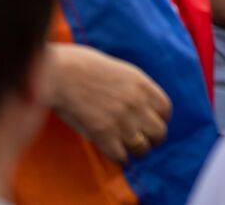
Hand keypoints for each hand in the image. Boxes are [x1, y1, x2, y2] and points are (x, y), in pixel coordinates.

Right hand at [48, 44, 170, 163]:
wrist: (59, 73)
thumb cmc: (83, 67)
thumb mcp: (120, 70)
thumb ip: (135, 89)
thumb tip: (142, 105)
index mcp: (143, 85)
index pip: (166, 111)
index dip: (158, 119)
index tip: (148, 122)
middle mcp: (138, 104)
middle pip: (159, 133)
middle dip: (150, 139)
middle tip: (138, 139)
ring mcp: (122, 121)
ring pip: (143, 149)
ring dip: (134, 151)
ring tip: (125, 147)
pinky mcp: (104, 135)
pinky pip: (121, 157)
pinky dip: (117, 157)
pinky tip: (110, 150)